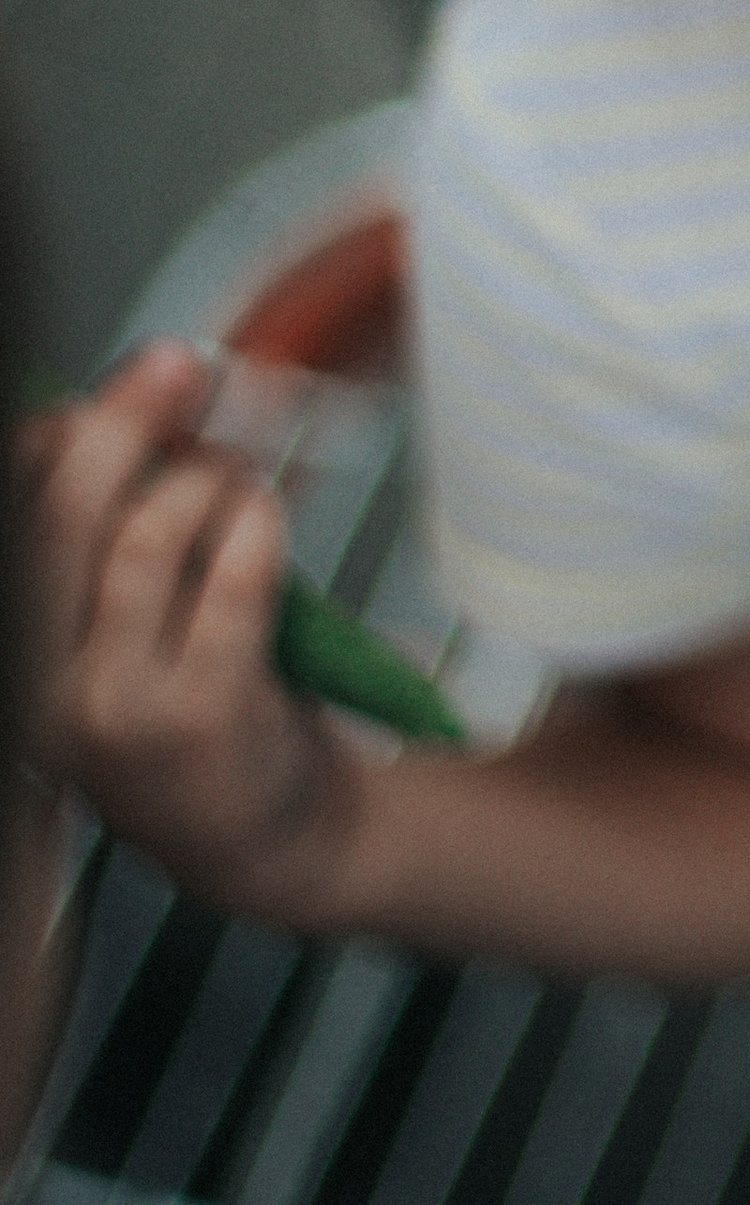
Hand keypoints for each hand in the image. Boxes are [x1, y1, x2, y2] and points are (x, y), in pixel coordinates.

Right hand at [23, 342, 355, 906]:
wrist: (269, 837)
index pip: (14, 520)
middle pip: (65, 514)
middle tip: (180, 367)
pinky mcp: (198, 715)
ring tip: (239, 483)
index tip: (105, 385)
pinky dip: (256, 524)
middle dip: (126, 420)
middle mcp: (42, 688)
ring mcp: (114, 708)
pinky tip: (265, 519)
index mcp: (20, 656)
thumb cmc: (202, 705)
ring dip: (209, 481)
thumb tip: (90, 414)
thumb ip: (106, 533)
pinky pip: (231, 578)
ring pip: (148, 538)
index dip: (50, 438)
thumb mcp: (127, 626)